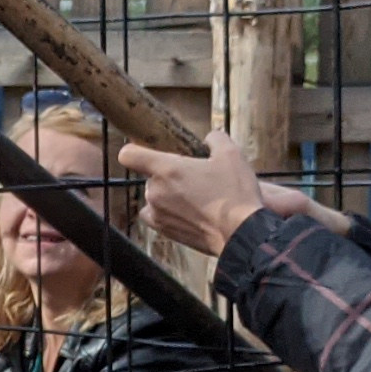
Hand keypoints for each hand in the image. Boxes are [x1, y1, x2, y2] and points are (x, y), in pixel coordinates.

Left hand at [118, 131, 281, 254]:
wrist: (241, 233)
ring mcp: (157, 213)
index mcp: (167, 169)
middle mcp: (156, 191)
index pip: (129, 155)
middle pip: (150, 176)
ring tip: (195, 197)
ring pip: (155, 196)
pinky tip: (187, 211)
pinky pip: (156, 216)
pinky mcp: (164, 231)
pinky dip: (167, 212)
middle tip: (194, 178)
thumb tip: (210, 139)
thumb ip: (216, 139)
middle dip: (168, 175)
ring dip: (168, 194)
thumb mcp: (231, 154)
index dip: (135, 151)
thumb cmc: (235, 193)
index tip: (146, 152)